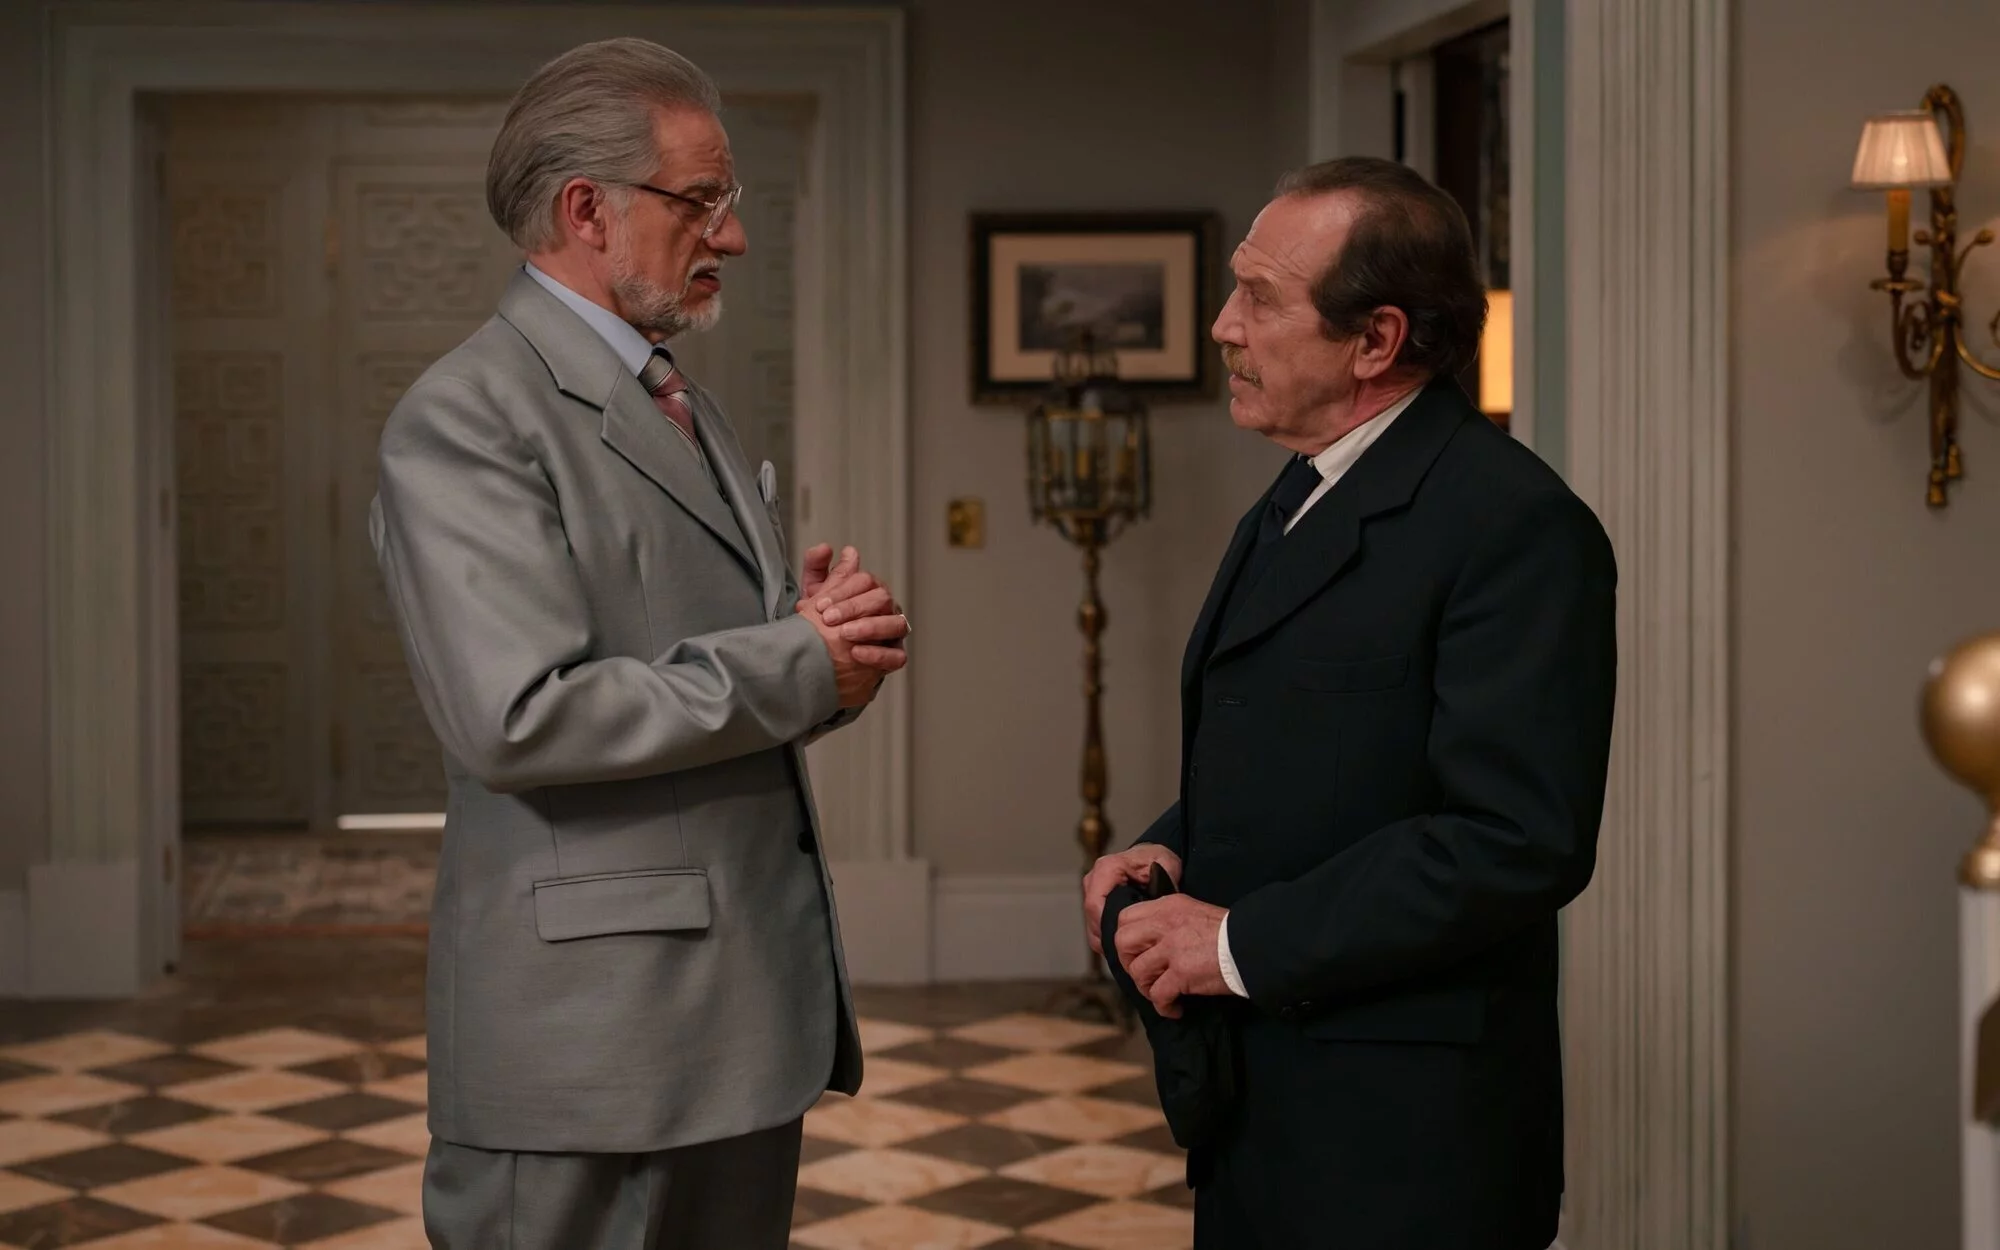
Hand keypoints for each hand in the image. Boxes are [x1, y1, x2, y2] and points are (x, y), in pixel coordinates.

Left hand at [799, 545, 907, 668]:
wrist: (821, 655)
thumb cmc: (821, 620)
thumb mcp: (813, 594)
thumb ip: (816, 568)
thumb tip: (825, 548)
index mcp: (870, 589)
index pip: (866, 581)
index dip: (843, 591)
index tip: (820, 604)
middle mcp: (886, 608)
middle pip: (882, 599)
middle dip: (854, 608)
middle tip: (828, 619)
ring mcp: (893, 632)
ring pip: (896, 624)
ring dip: (869, 628)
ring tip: (845, 633)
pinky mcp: (894, 657)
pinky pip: (897, 656)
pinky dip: (878, 654)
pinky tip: (856, 653)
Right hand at [1081, 845, 1181, 955]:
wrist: (1153, 857)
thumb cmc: (1158, 861)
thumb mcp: (1166, 867)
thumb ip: (1161, 885)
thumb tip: (1152, 908)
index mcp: (1107, 868)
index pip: (1094, 904)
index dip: (1107, 926)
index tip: (1126, 940)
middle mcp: (1093, 879)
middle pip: (1092, 918)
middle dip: (1110, 937)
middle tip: (1132, 950)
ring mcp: (1091, 891)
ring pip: (1091, 925)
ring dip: (1108, 940)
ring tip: (1131, 948)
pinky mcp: (1093, 902)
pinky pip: (1094, 927)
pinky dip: (1108, 938)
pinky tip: (1126, 942)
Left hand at [1113, 894, 1229, 1018]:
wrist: (1254, 946)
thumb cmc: (1229, 932)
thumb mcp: (1194, 912)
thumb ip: (1169, 921)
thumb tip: (1150, 941)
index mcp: (1167, 906)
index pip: (1125, 917)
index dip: (1126, 939)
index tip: (1137, 953)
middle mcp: (1165, 924)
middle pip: (1123, 942)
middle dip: (1128, 963)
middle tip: (1145, 975)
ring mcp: (1172, 948)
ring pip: (1138, 971)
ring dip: (1146, 987)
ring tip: (1162, 994)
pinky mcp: (1181, 973)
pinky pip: (1158, 994)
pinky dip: (1164, 1006)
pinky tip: (1175, 1008)